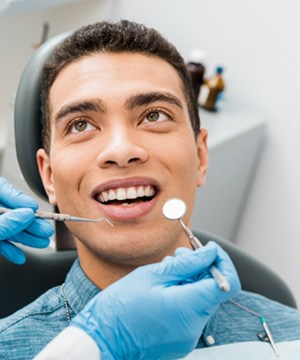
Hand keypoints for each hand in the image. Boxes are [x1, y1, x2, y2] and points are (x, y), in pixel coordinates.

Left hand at [0, 177, 53, 263]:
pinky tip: (19, 255)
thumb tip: (26, 214)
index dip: (19, 198)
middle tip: (45, 230)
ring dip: (24, 238)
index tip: (33, 208)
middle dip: (29, 224)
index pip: (1, 189)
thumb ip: (5, 222)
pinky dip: (8, 249)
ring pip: (6, 229)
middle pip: (10, 213)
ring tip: (41, 243)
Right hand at [71, 242, 240, 358]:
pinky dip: (183, 295)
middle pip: (214, 290)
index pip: (227, 283)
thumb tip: (210, 252)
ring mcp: (188, 336)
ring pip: (202, 299)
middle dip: (201, 268)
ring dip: (190, 281)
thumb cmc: (120, 308)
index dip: (221, 262)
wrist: (101, 340)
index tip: (208, 250)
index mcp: (188, 308)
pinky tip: (164, 288)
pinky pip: (191, 312)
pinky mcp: (180, 340)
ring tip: (166, 271)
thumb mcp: (152, 275)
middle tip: (179, 256)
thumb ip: (187, 264)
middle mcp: (194, 327)